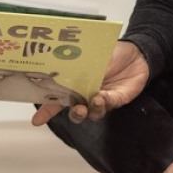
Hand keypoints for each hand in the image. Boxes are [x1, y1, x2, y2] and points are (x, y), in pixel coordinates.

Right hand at [31, 40, 149, 125]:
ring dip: (89, 110)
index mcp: (75, 83)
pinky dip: (104, 103)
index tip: (36, 121)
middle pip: (75, 112)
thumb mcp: (90, 53)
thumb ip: (77, 59)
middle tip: (76, 109)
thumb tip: (60, 57)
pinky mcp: (116, 100)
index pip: (58, 100)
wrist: (136, 53)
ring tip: (92, 101)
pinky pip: (108, 105)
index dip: (46, 112)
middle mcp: (86, 94)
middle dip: (74, 114)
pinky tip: (102, 97)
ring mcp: (101, 99)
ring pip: (92, 113)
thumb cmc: (110, 52)